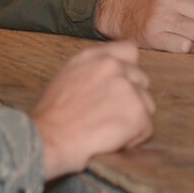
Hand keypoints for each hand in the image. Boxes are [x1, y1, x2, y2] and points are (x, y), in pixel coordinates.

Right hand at [31, 41, 154, 177]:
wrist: (47, 140)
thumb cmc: (50, 118)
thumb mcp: (66, 79)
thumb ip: (93, 72)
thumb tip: (111, 79)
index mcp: (93, 57)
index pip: (129, 50)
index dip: (128, 69)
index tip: (121, 85)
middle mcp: (113, 67)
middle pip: (141, 80)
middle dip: (131, 98)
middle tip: (109, 117)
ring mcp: (127, 88)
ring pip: (147, 104)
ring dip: (134, 119)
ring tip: (108, 132)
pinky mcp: (138, 112)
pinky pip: (147, 127)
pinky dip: (134, 138)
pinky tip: (112, 141)